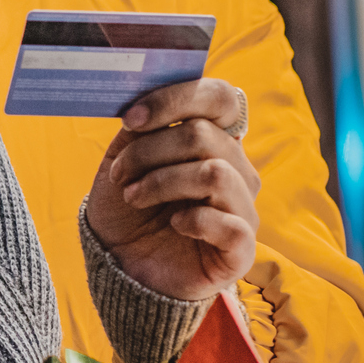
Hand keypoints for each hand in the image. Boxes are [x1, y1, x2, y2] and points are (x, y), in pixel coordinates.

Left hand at [84, 78, 258, 301]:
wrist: (121, 264)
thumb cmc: (126, 206)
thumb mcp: (123, 158)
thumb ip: (141, 127)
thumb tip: (144, 103)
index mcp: (214, 138)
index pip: (219, 97)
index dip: (175, 100)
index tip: (130, 119)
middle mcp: (237, 169)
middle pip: (204, 135)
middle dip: (149, 151)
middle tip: (120, 174)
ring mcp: (243, 208)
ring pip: (215, 173)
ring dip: (162, 182)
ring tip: (133, 197)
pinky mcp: (242, 248)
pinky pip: (229, 223)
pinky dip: (192, 220)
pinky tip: (174, 224)